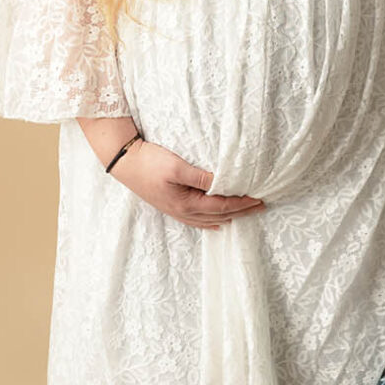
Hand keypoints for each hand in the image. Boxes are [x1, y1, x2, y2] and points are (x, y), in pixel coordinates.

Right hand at [111, 139, 266, 229]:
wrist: (124, 162)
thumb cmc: (149, 162)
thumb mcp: (177, 167)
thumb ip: (202, 177)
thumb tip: (224, 183)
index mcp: (187, 204)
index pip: (222, 206)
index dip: (242, 203)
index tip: (259, 199)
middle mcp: (183, 212)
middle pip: (219, 215)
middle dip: (241, 211)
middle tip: (260, 206)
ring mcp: (176, 211)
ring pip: (209, 219)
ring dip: (229, 216)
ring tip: (245, 213)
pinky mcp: (170, 206)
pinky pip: (196, 220)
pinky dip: (210, 221)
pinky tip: (216, 223)